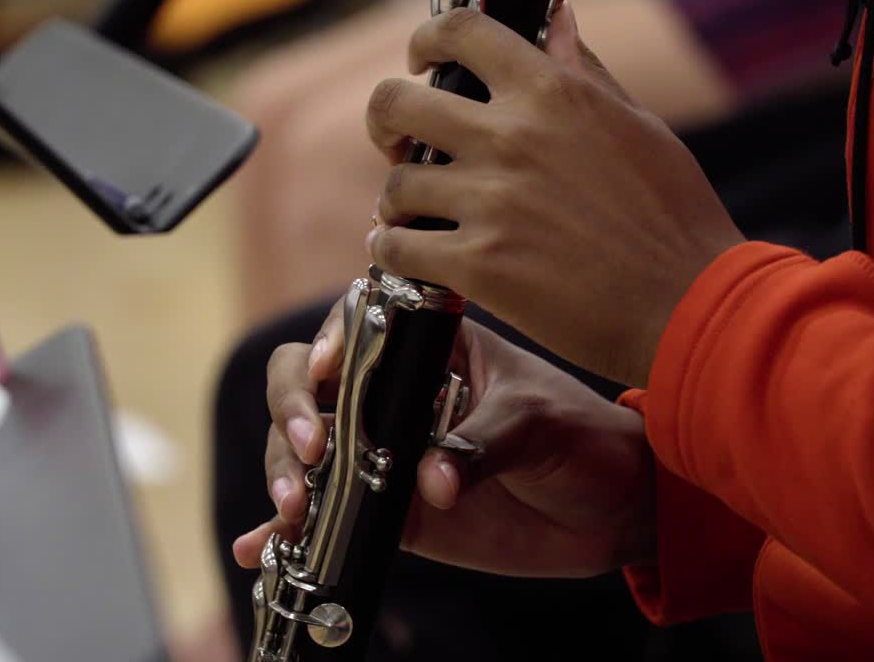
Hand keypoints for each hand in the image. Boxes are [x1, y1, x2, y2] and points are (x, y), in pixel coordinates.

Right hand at [233, 301, 656, 577]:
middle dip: (291, 412)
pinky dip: (286, 529)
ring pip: (305, 450)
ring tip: (293, 509)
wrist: (614, 509)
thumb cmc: (585, 438)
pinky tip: (258, 545)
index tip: (324, 377)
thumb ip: (483, 445)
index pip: (357, 328)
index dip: (326, 347)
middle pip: (308, 385)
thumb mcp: (539, 424)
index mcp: (429, 348)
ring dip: (283, 472)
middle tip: (312, 451)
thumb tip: (431, 484)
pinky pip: (328, 514)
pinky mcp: (389, 509)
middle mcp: (394, 394)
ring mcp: (384, 452)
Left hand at [364, 4, 744, 385]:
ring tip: (412, 215)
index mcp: (553, 92)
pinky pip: (398, 247)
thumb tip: (559, 23)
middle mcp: (512, 138)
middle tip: (395, 144)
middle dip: (385, 123)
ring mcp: (490, 203)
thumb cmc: (674, 219)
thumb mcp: (640, 126)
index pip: (462, 32)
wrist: (688, 306)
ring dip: (396, 200)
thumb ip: (585, 73)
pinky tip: (406, 252)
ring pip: (396, 185)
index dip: (426, 40)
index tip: (421, 61)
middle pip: (399, 104)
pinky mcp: (477, 266)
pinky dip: (392, 250)